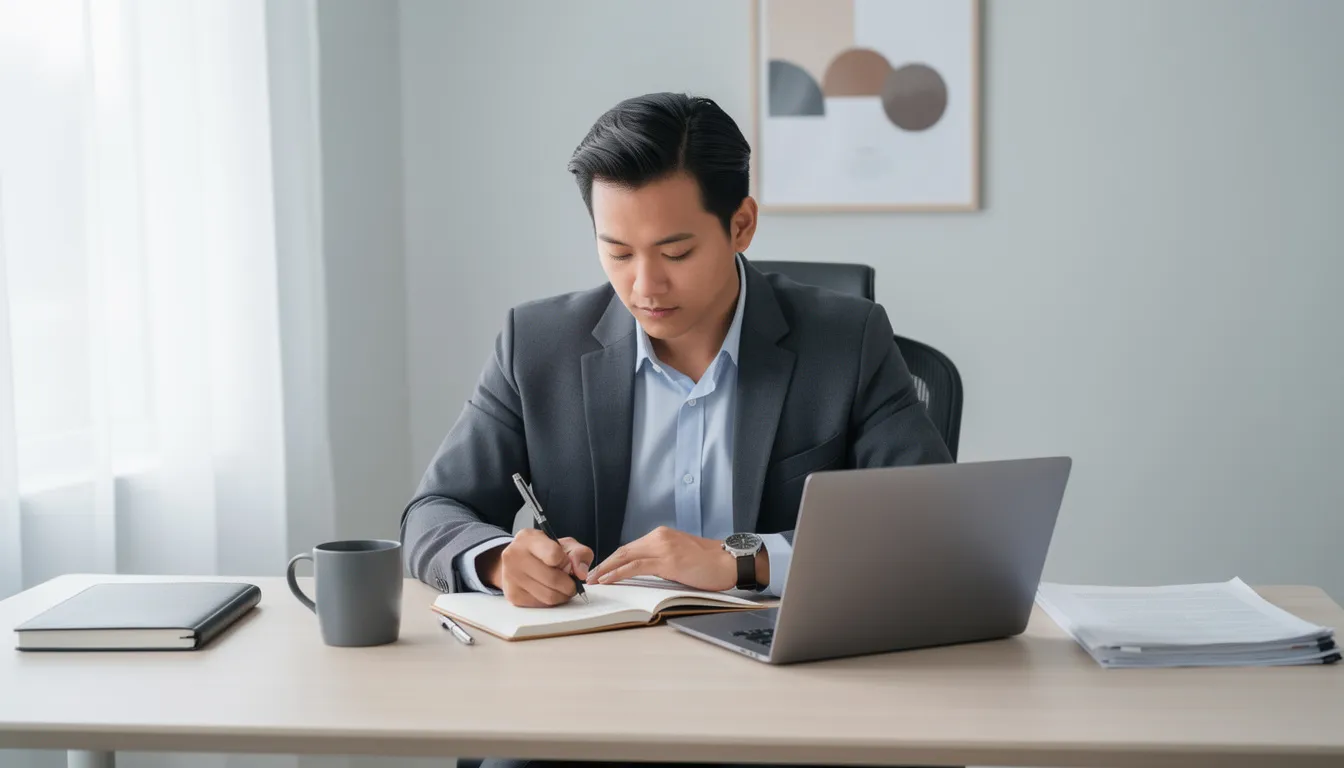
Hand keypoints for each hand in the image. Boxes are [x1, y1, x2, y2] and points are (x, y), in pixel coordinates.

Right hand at [479, 528, 592, 607]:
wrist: (517, 560)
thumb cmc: (544, 551)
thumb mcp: (564, 544)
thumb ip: (579, 553)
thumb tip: (581, 573)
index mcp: (528, 539)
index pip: (553, 555)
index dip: (567, 563)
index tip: (567, 564)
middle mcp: (515, 556)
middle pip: (553, 579)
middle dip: (569, 585)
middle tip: (572, 583)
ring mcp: (511, 577)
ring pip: (548, 596)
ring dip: (562, 595)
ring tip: (562, 588)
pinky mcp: (513, 595)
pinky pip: (541, 605)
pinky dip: (551, 601)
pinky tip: (549, 591)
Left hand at [587, 526, 761, 591]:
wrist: (730, 562)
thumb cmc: (710, 564)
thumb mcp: (681, 556)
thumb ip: (662, 559)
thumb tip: (644, 571)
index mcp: (662, 535)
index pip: (631, 547)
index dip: (613, 559)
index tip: (601, 570)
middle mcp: (659, 536)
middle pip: (624, 550)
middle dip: (604, 563)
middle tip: (589, 575)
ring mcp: (663, 547)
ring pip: (626, 557)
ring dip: (606, 569)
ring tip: (593, 580)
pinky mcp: (667, 560)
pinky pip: (635, 566)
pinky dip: (618, 573)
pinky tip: (608, 579)